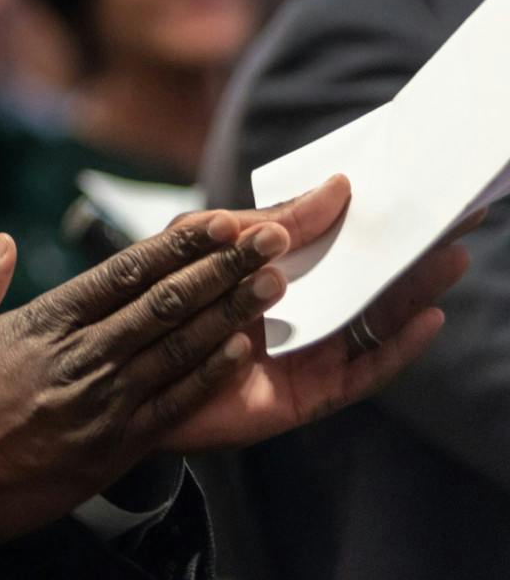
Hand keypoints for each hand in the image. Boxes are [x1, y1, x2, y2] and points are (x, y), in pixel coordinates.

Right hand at [0, 192, 304, 549]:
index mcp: (36, 323)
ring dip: (231, 315)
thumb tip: (0, 245)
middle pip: (166, 302)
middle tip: (273, 239)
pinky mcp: (105, 452)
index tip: (221, 221)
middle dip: (225, 268)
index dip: (179, 244)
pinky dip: (210, 376)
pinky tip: (242, 355)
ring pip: (179, 350)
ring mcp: (96, 405)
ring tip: (273, 285)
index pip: (123, 272)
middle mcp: (77, 357)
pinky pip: (173, 407)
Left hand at [158, 178, 473, 451]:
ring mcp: (307, 353)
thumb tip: (335, 188)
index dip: (380, 216)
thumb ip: (265, 223)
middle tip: (457, 217)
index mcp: (280, 270)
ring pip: (373, 321)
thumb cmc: (161, 299)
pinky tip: (425, 319)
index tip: (420, 184)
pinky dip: (396, 348)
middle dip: (412, 249)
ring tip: (450, 257)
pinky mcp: (304, 395)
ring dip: (415, 291)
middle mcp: (302, 311)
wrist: (122, 370)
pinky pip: (362, 372)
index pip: (341, 239)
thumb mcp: (204, 245)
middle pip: (369, 279)